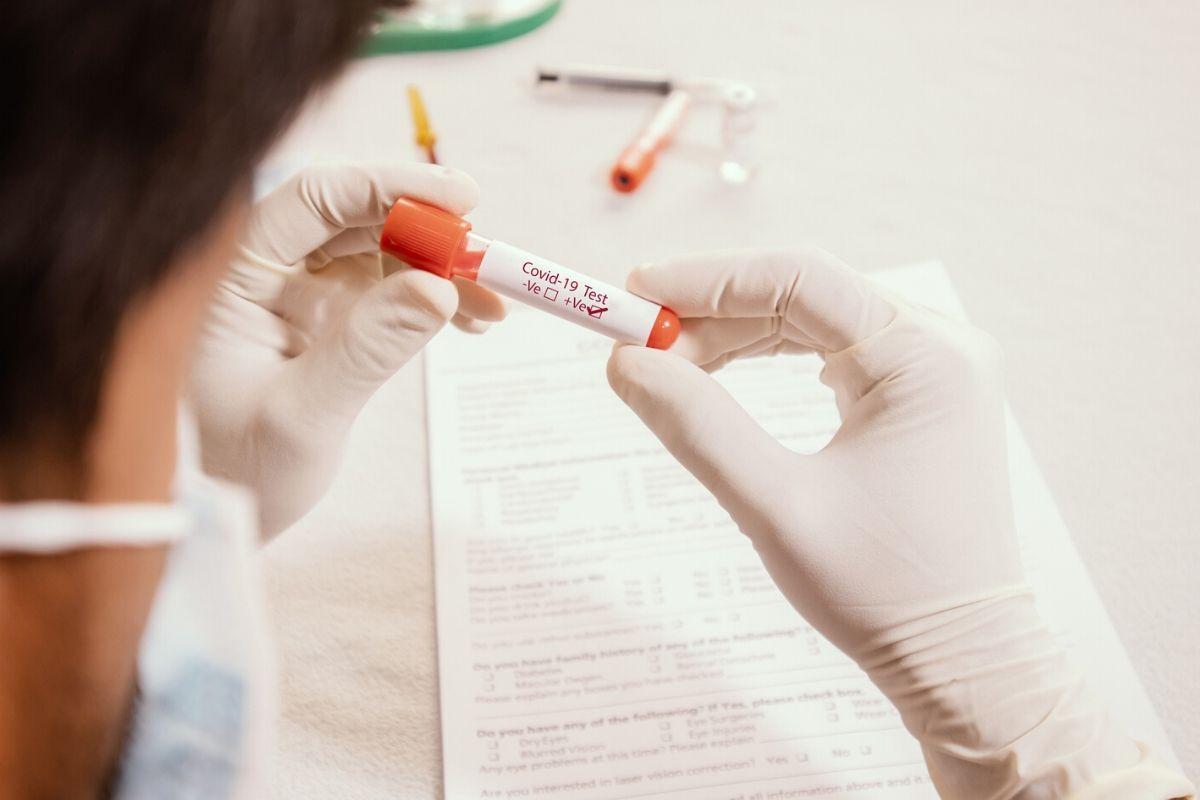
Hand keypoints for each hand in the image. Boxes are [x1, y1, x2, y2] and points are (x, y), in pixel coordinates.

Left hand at [190, 162, 503, 535]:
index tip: (460, 199)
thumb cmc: (234, 472)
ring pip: (379, 250)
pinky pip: (386, 289)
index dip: (388, 187)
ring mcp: (298, 294)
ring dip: (439, 266)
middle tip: (488, 257)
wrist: (213, 516)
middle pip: (355, 217)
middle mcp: (266, 271)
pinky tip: (469, 319)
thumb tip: (438, 287)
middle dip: (427, 229)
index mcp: (232, 277)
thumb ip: (367, 349)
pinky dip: (430, 297)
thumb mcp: (302, 417)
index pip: (313, 199)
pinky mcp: (326, 320)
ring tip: (492, 303)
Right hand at [607, 249, 1167, 797]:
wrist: (963, 659)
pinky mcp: (918, 396)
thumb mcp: (776, 507)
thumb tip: (626, 363)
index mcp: (924, 358)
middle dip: (716, 310)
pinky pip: (834, 350)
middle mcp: (940, 347)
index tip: (636, 292)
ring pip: (815, 319)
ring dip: (738, 334)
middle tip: (640, 337)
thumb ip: (698, 426)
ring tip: (671, 366)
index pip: (801, 278)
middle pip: (806, 291)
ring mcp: (934, 370)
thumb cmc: (883, 592)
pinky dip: (771, 357)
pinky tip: (725, 374)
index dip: (708, 278)